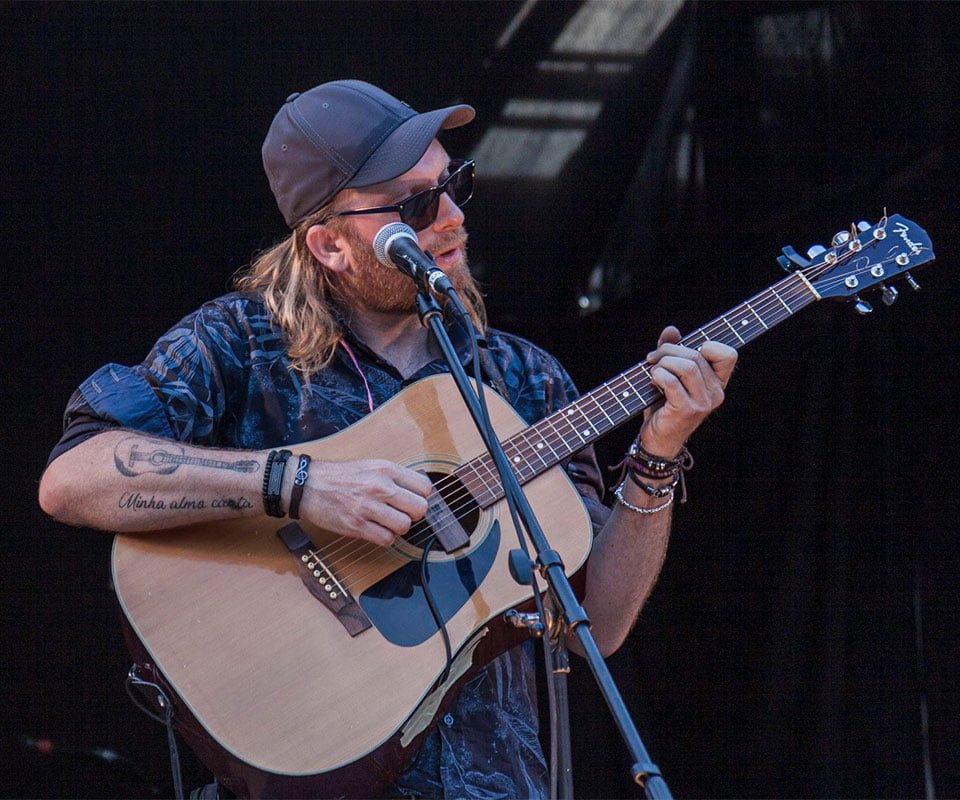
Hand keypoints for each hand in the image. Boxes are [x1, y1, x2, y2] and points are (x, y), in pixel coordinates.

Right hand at [292, 459, 431, 545]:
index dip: (420, 497)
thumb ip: (394, 477)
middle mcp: (380, 486)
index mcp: (386, 469)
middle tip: (401, 513)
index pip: (424, 487)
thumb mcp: (370, 465)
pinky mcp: (356, 526)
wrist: (307, 485)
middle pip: (420, 508)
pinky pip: (386, 539)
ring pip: (405, 526)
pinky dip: (384, 538)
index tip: (411, 500)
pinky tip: (376, 530)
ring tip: (387, 522)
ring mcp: (368, 507)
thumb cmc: (339, 476)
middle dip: (413, 514)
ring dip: (398, 527)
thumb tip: (418, 491)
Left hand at [638, 326, 737, 456]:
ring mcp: (703, 403)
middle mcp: (716, 393)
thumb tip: (671, 330)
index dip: (709, 345)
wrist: (658, 439)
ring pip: (688, 366)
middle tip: (652, 358)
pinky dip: (659, 375)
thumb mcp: (670, 375)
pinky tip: (652, 379)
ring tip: (653, 369)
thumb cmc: (664, 406)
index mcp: (717, 383)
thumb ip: (672, 351)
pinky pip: (673, 382)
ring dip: (663, 362)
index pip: (728, 354)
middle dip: (669, 351)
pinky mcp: (687, 410)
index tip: (685, 351)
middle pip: (697, 356)